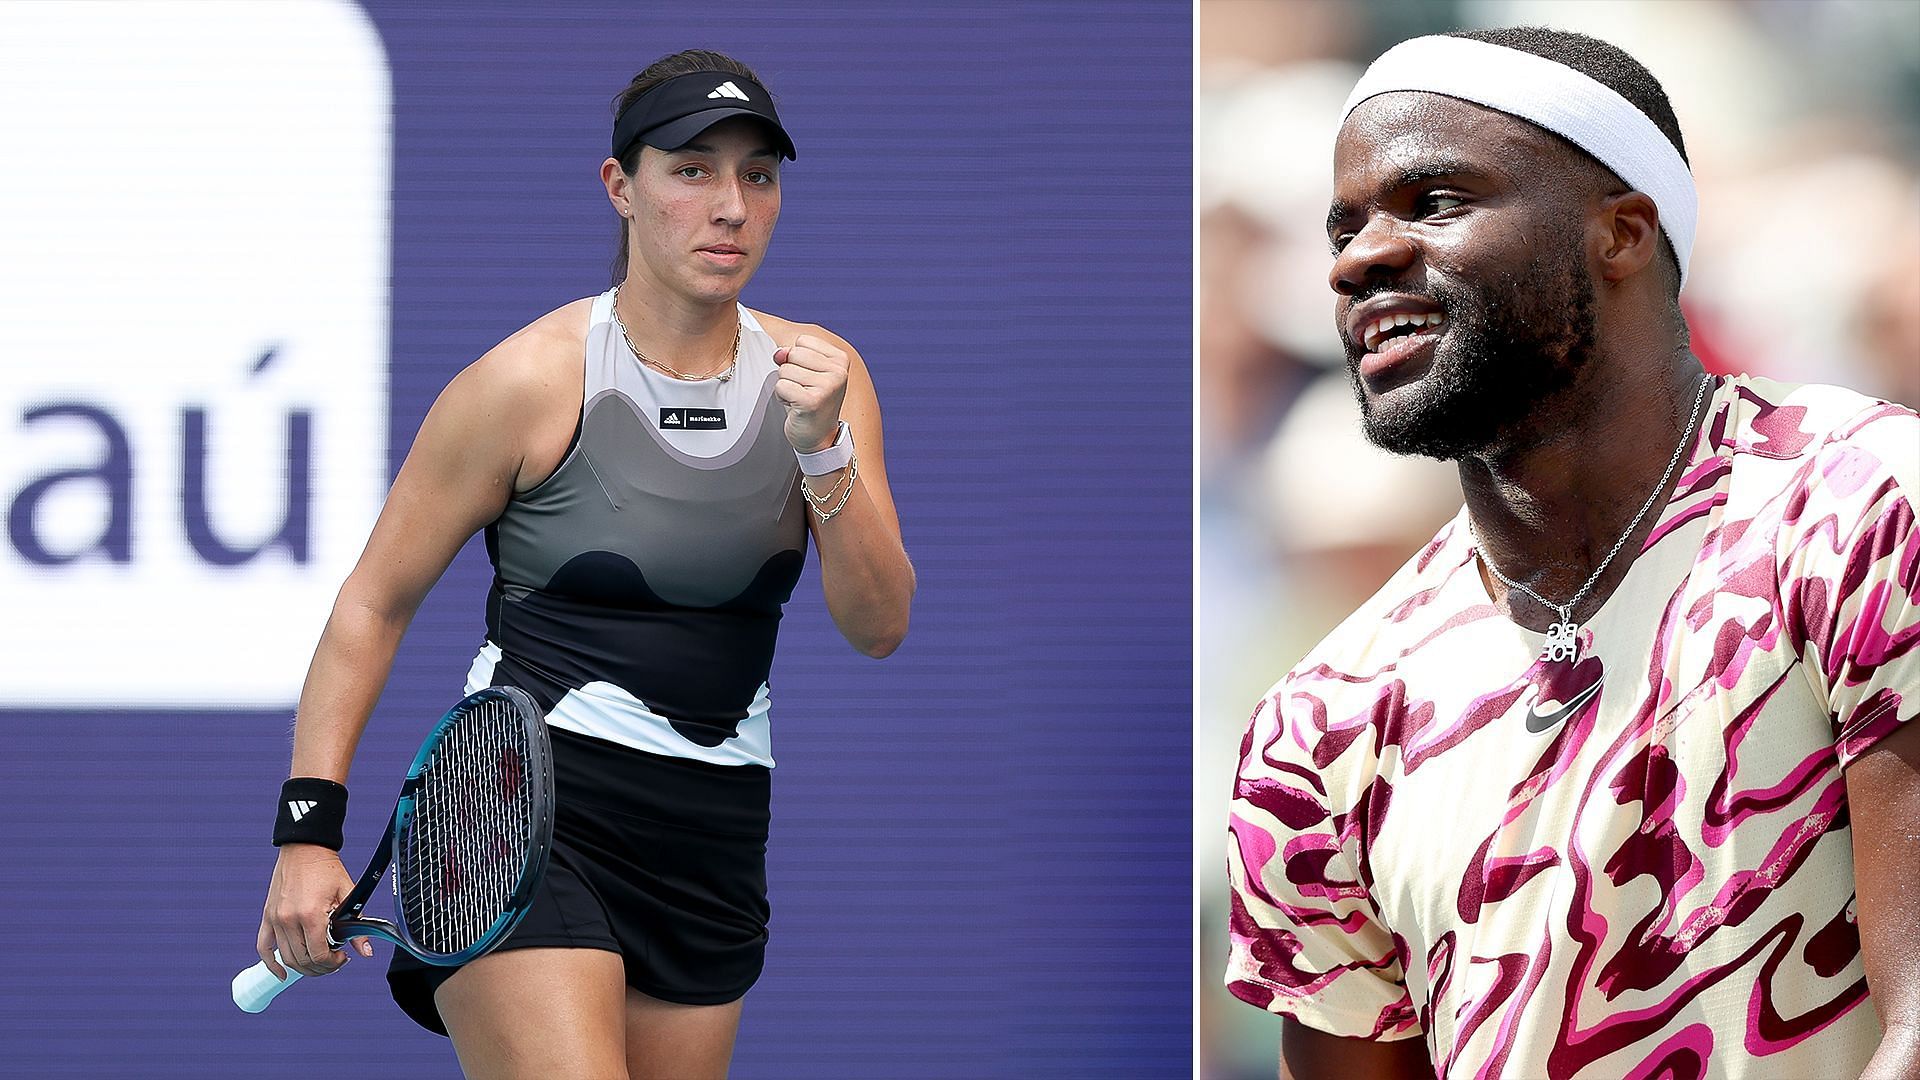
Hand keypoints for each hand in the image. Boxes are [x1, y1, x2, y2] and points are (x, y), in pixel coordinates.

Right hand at [257, 844, 372, 978]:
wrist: (305, 848)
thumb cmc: (326, 868)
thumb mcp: (347, 894)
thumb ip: (356, 925)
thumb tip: (366, 951)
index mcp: (310, 914)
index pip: (319, 954)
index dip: (333, 963)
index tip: (343, 958)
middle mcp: (288, 919)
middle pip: (303, 960)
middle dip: (321, 967)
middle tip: (334, 961)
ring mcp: (275, 919)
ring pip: (286, 957)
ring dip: (303, 967)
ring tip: (319, 962)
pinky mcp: (267, 916)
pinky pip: (263, 947)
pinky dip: (271, 963)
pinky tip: (282, 973)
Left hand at [773, 334, 848, 452]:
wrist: (820, 436)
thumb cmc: (812, 400)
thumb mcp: (806, 371)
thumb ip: (792, 354)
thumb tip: (779, 353)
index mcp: (841, 359)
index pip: (802, 341)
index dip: (797, 359)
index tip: (809, 378)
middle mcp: (838, 371)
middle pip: (792, 354)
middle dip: (790, 372)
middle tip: (803, 390)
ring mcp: (827, 386)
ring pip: (784, 370)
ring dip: (786, 386)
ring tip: (800, 399)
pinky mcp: (812, 401)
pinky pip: (781, 386)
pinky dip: (782, 397)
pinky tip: (796, 407)